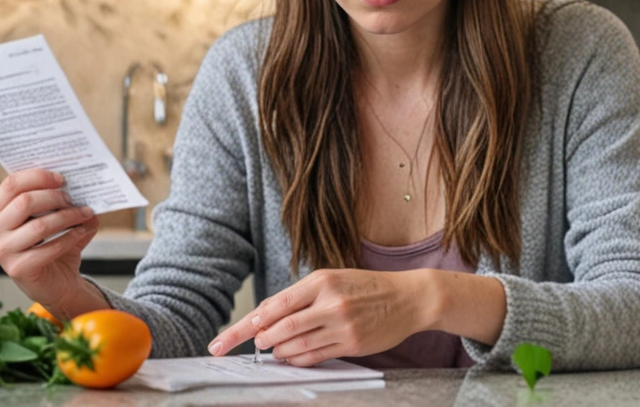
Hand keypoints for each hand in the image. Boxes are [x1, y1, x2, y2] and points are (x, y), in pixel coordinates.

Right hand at [0, 168, 99, 308]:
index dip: (38, 177)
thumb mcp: (54, 218)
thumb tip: (83, 188)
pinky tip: (81, 232)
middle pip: (24, 202)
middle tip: (73, 199)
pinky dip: (70, 237)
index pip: (11, 184)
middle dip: (55, 197)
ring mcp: (2, 251)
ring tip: (85, 214)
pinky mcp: (17, 269)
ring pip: (39, 225)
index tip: (61, 179)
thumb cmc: (50, 244)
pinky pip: (49, 248)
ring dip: (68, 217)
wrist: (55, 282)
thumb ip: (64, 201)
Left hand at [210, 269, 433, 366]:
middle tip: (254, 344)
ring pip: (295, 347)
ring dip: (278, 352)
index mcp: (322, 281)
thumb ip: (301, 296)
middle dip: (259, 341)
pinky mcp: (353, 344)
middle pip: (281, 329)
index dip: (248, 324)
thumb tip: (265, 317)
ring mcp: (343, 325)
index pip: (275, 305)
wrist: (409, 297)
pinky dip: (297, 360)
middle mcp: (331, 302)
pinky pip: (315, 358)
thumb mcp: (334, 279)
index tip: (229, 336)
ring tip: (275, 349)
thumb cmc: (366, 287)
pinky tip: (293, 357)